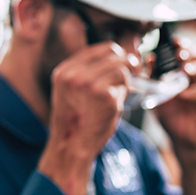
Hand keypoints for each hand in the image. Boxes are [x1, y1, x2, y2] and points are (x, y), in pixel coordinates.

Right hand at [38, 42, 135, 194]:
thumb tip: (117, 58)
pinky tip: (113, 107)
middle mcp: (74, 75)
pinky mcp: (106, 96)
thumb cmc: (74, 122)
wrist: (71, 146)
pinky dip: (124, 95)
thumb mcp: (69, 91)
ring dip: (125, 80)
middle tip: (131, 73)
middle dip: (125, 63)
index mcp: (64, 71)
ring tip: (116, 96)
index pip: (98, 48)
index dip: (114, 54)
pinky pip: (126, 85)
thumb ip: (86, 73)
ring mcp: (90, 84)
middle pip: (113, 52)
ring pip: (122, 67)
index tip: (122, 62)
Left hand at [154, 37, 195, 153]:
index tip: (173, 40)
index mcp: (184, 72)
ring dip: (195, 68)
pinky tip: (184, 94)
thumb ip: (152, 78)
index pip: (188, 52)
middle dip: (190, 52)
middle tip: (179, 53)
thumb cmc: (170, 114)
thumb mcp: (156, 94)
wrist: (182, 137)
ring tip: (184, 69)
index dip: (183, 44)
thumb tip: (147, 59)